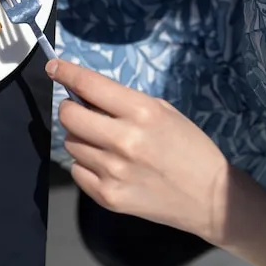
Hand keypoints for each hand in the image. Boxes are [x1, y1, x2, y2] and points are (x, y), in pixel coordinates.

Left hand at [49, 59, 230, 242]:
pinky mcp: (108, 196)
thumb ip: (123, 102)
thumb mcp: (163, 112)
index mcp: (141, 112)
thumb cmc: (188, 148)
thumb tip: (84, 94)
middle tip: (83, 112)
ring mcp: (113, 171)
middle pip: (68, 116)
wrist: (211, 198)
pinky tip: (108, 166)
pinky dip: (86, 165)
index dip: (65, 73)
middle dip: (71, 109)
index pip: (88, 85)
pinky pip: (77, 170)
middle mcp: (123, 140)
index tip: (54, 67)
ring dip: (81, 139)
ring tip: (105, 144)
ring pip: (70, 143)